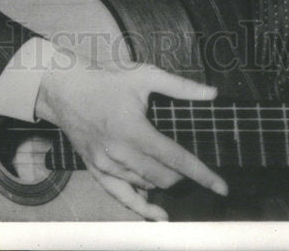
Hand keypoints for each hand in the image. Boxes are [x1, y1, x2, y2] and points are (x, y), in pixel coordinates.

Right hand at [35, 55, 227, 220]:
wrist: (67, 88)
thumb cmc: (108, 79)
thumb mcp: (145, 75)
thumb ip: (181, 87)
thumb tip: (212, 93)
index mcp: (134, 130)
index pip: (176, 158)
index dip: (201, 174)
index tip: (221, 187)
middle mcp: (120, 153)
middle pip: (163, 178)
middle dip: (183, 176)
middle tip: (194, 168)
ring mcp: (106, 165)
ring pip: (145, 186)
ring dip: (164, 184)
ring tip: (176, 175)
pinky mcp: (95, 170)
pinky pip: (121, 197)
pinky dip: (140, 206)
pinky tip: (158, 214)